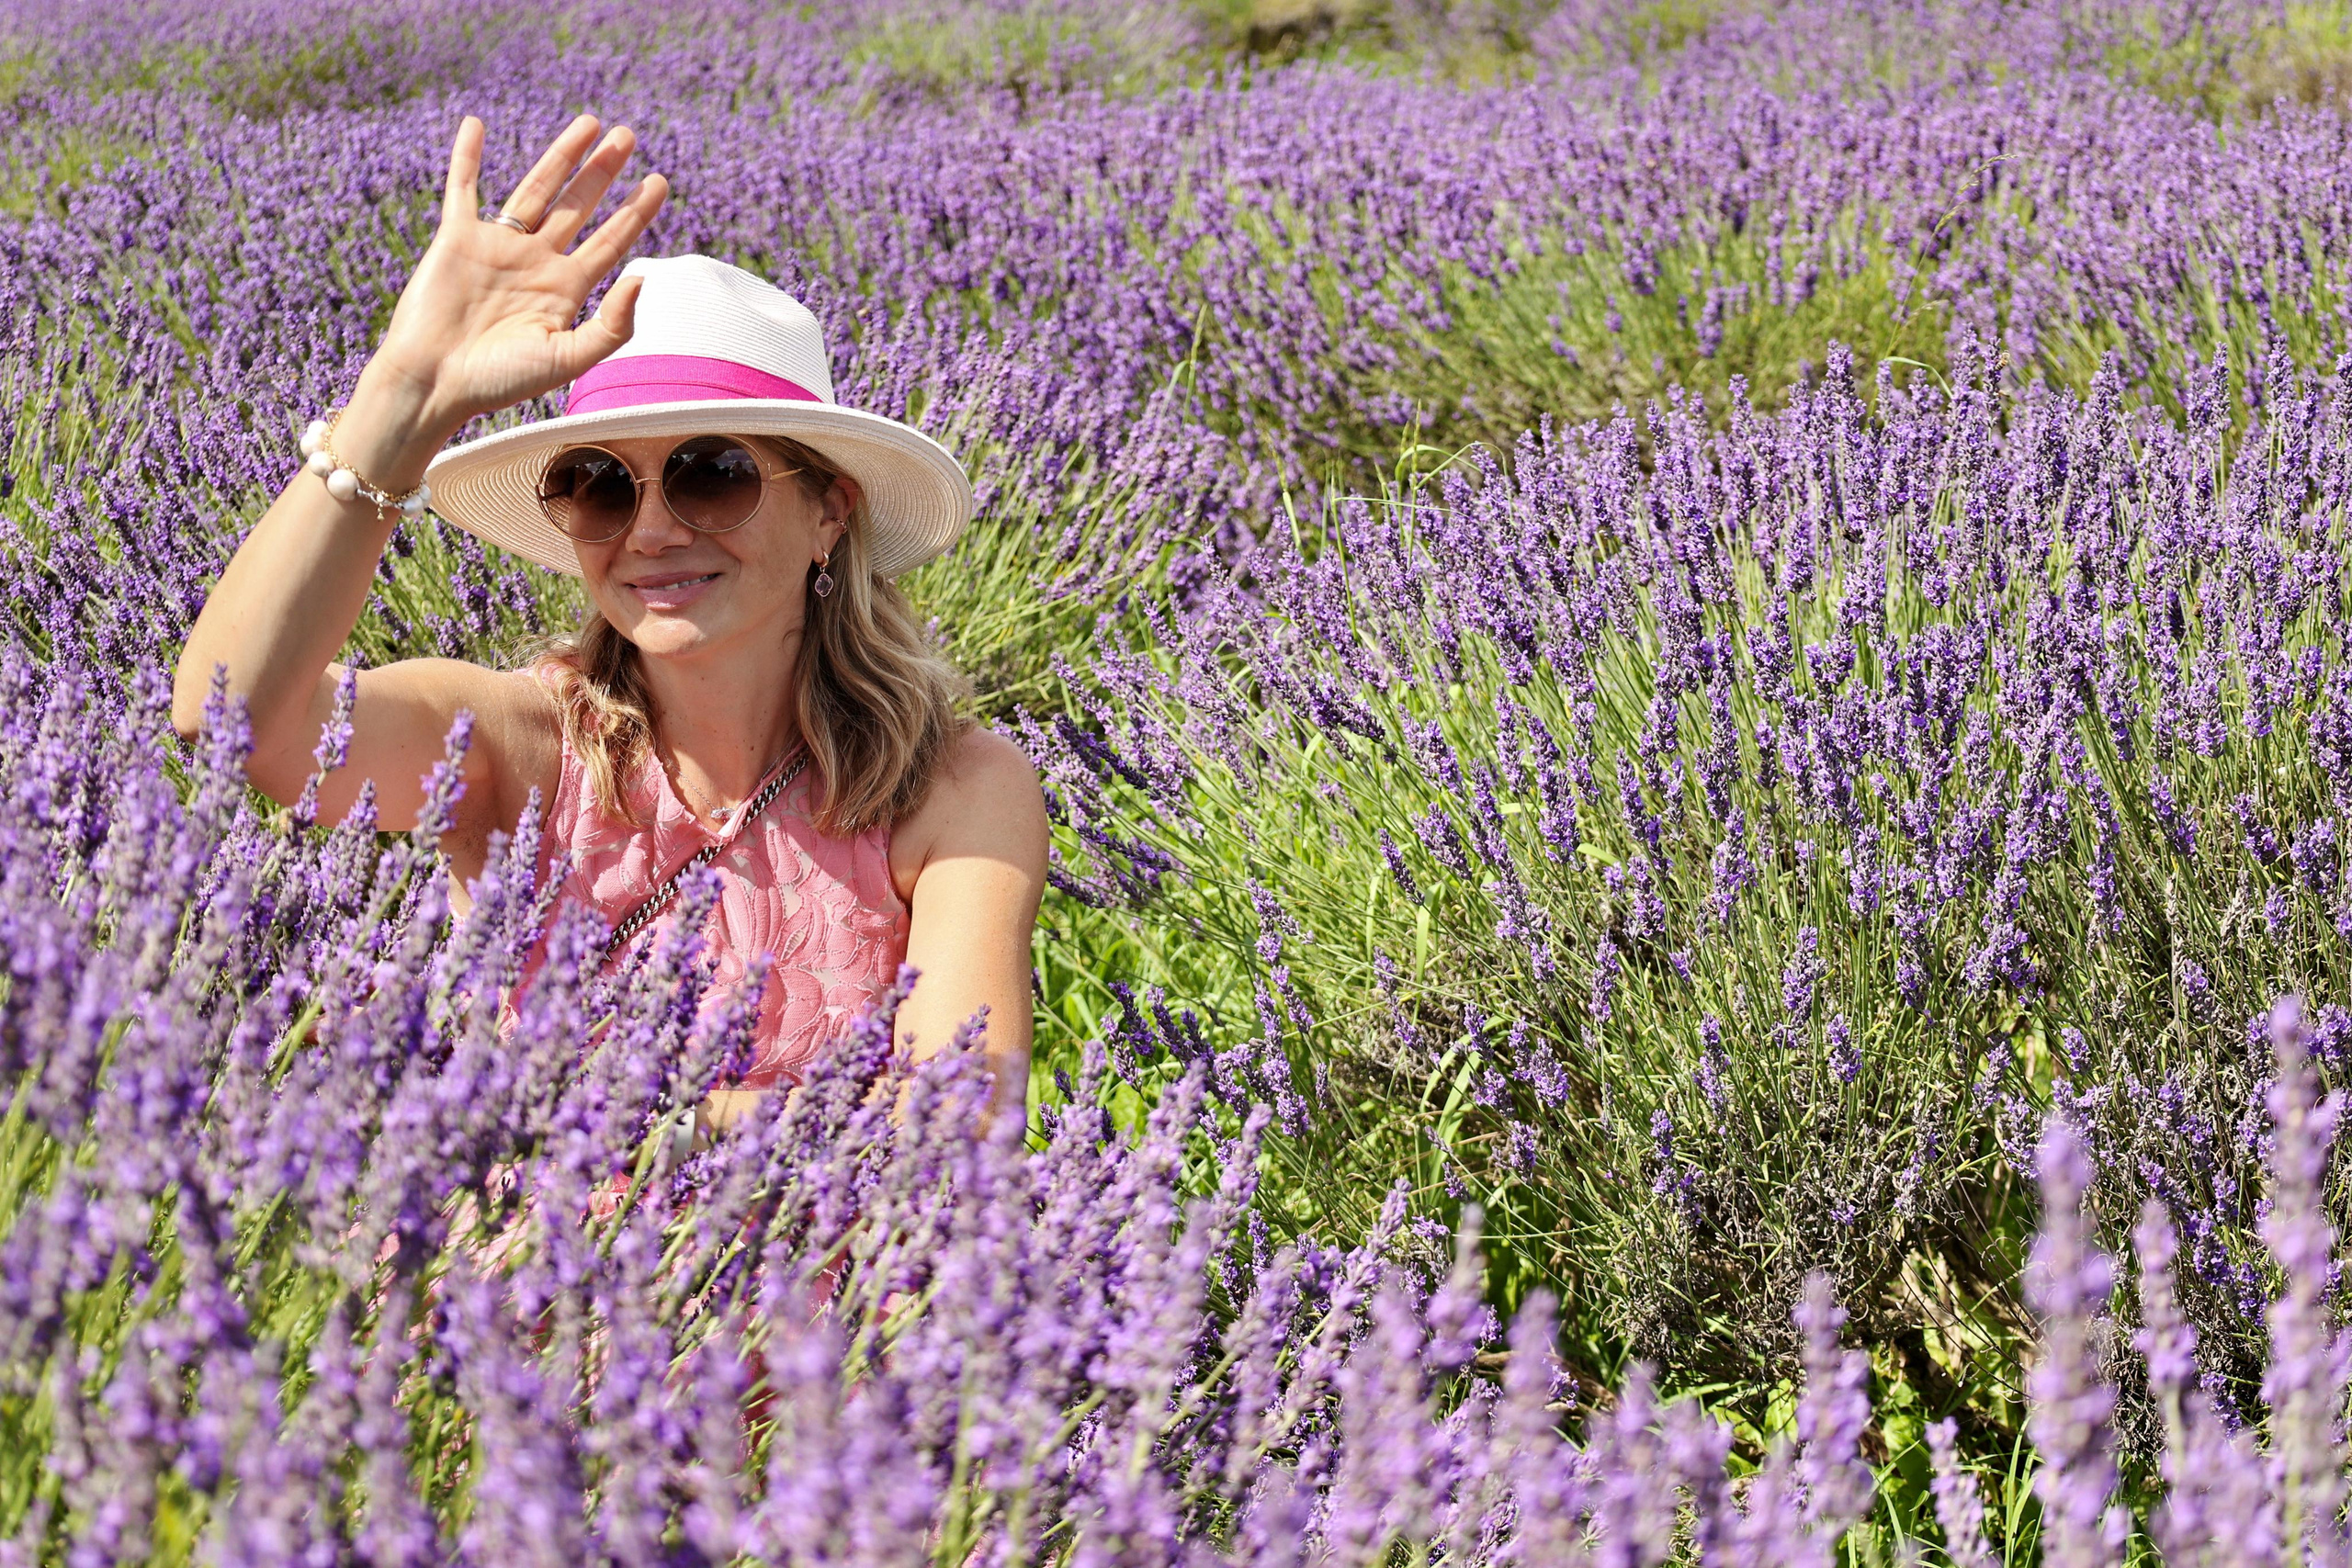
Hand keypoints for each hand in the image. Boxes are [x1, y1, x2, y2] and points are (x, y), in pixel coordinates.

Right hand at [369, 114, 669, 434]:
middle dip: (603, 171)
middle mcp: (536, 263)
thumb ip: (612, 325)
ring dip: (560, 155)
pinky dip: (466, 157)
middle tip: (628, 135)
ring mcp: (498, 247)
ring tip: (589, 123)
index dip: (635, 212)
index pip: (610, 241)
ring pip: (536, 189)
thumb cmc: (500, 381)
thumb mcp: (568, 358)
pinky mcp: (457, 239)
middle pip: (578, 205)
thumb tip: (642, 277)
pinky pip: (462, 189)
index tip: (658, 182)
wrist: (435, 383)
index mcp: (566, 290)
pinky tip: (476, 125)